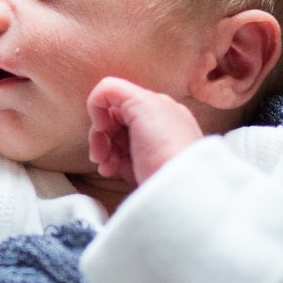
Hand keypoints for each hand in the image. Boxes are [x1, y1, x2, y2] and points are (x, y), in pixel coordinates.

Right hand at [86, 77, 203, 184]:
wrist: (183, 192)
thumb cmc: (167, 149)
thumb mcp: (144, 105)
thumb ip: (115, 90)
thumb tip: (98, 100)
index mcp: (157, 105)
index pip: (115, 99)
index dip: (101, 112)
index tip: (102, 128)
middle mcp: (156, 123)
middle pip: (112, 121)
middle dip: (100, 136)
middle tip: (98, 154)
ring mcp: (152, 147)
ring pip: (114, 140)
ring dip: (103, 151)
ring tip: (106, 167)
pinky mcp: (148, 169)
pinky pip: (122, 160)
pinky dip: (111, 163)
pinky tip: (111, 172)